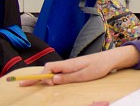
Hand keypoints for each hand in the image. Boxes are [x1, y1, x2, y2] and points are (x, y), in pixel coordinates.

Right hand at [19, 46, 139, 85]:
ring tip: (33, 83)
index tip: (41, 83)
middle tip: (24, 85)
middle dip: (37, 77)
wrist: (112, 59)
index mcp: (69, 64)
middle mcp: (68, 63)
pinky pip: (60, 71)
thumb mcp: (84, 75)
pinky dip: (52, 76)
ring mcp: (71, 65)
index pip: (49, 68)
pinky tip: (50, 80)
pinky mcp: (76, 67)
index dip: (42, 76)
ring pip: (54, 71)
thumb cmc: (100, 66)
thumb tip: (52, 79)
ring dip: (44, 77)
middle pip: (48, 69)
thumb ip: (68, 77)